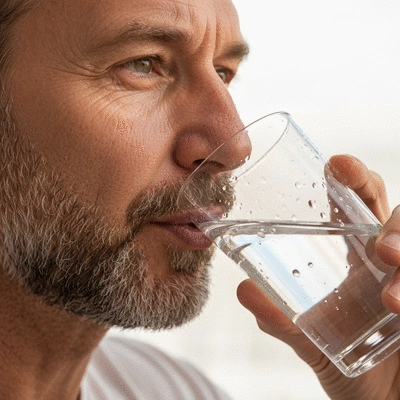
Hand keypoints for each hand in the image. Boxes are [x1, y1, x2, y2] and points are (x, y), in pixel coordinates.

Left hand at [237, 154, 399, 399]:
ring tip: (389, 296)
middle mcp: (389, 260)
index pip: (355, 204)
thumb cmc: (350, 365)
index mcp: (356, 256)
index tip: (336, 164)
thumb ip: (280, 318)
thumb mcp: (311, 340)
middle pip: (393, 213)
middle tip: (374, 238)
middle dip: (386, 210)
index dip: (350, 179)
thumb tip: (243, 290)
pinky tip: (397, 308)